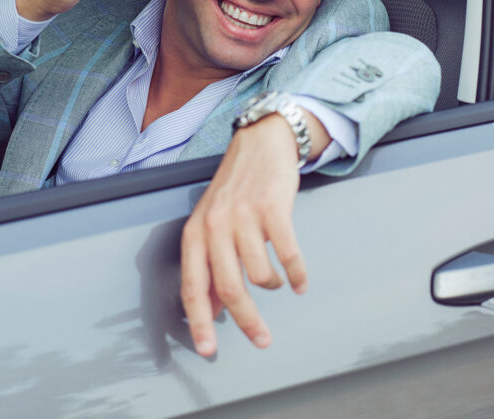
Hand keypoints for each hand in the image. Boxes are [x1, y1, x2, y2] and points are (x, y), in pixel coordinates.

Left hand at [180, 113, 316, 356]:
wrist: (260, 143)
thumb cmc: (234, 189)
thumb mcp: (210, 224)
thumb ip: (208, 265)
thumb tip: (211, 310)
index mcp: (195, 233)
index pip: (193, 287)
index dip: (200, 323)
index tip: (207, 350)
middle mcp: (215, 225)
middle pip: (231, 289)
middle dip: (248, 322)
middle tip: (262, 340)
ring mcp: (244, 216)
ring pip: (260, 276)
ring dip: (273, 286)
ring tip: (278, 282)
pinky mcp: (273, 208)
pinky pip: (288, 256)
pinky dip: (296, 274)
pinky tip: (300, 281)